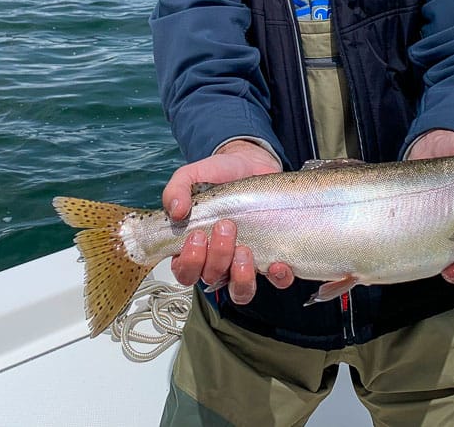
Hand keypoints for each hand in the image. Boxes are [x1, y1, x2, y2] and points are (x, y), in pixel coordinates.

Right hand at [162, 140, 294, 302]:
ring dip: (241, 276)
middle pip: (212, 278)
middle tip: (225, 226)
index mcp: (195, 246)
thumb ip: (177, 189)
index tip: (198, 235)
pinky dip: (278, 277)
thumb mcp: (191, 176)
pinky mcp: (272, 257)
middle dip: (218, 256)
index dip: (189, 262)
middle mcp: (219, 259)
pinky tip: (277, 263)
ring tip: (245, 249)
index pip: (185, 272)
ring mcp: (246, 261)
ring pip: (240, 290)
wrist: (251, 162)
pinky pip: (277, 281)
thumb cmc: (218, 174)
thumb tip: (175, 211)